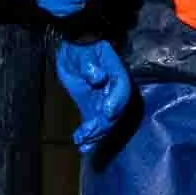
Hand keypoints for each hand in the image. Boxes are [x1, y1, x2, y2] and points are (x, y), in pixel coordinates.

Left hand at [54, 39, 131, 153]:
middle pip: (115, 109)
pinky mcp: (93, 109)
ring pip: (106, 121)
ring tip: (85, 142)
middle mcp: (114, 90)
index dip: (116, 100)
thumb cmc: (80, 49)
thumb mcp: (83, 52)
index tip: (107, 112)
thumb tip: (98, 77)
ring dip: (96, 133)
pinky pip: (94, 124)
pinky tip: (82, 145)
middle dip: (104, 123)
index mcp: (116, 72)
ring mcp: (104, 101)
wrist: (73, 51)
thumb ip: (89, 63)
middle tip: (91, 132)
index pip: (122, 88)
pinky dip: (88, 135)